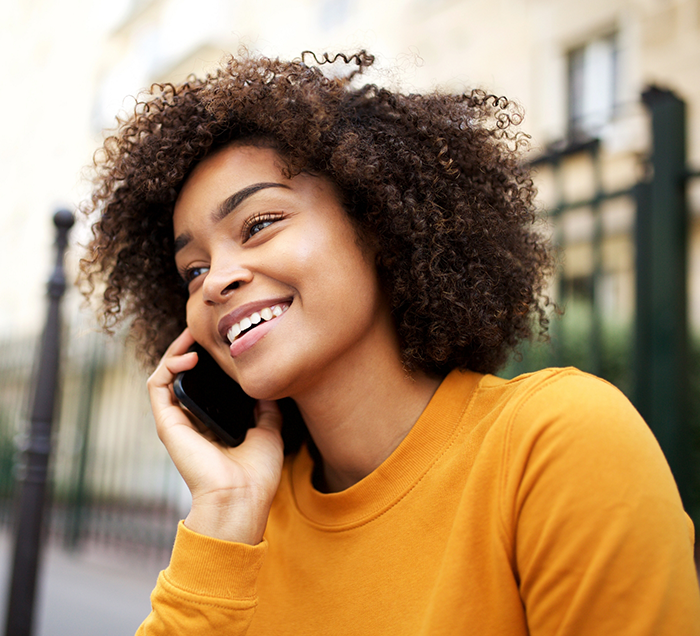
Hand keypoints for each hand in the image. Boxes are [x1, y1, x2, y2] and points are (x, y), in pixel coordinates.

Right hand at [147, 328, 284, 543]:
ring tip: (194, 335)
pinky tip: (189, 355)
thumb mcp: (269, 430)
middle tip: (207, 330)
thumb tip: (269, 387)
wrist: (241, 498)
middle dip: (191, 349)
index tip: (224, 341)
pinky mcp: (166, 423)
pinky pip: (156, 386)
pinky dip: (168, 365)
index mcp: (212, 423)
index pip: (204, 384)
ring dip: (176, 351)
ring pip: (166, 375)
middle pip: (183, 376)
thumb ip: (266, 408)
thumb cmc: (256, 473)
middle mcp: (191, 420)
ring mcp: (177, 421)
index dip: (210, 361)